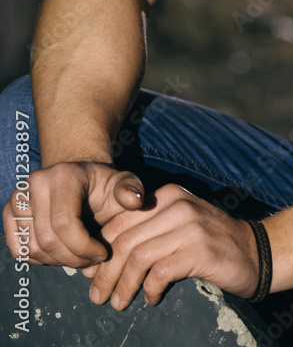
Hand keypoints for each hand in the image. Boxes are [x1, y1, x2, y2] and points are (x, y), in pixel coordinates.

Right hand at [2, 162, 144, 267]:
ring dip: (58, 261)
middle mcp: (35, 184)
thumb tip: (134, 201)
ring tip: (79, 256)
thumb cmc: (102, 186)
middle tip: (92, 260)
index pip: (64, 224)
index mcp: (63, 176)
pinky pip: (19, 249)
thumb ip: (130, 191)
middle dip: (73, 258)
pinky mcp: (9, 213)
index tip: (102, 253)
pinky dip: (39, 259)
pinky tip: (60, 252)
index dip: (83, 248)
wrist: (79, 179)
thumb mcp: (122, 184)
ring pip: (33, 248)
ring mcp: (18, 198)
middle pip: (47, 240)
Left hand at [85, 184, 259, 309]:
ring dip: (123, 286)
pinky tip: (151, 300)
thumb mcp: (179, 225)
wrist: (256, 251)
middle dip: (105, 272)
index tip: (91, 275)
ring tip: (118, 303)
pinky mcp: (199, 251)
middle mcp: (176, 206)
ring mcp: (189, 227)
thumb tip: (103, 258)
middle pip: (124, 241)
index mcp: (166, 196)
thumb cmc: (211, 242)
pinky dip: (149, 291)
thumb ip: (147, 231)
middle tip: (97, 296)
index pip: (119, 222)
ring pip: (138, 258)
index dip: (100, 251)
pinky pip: (159, 273)